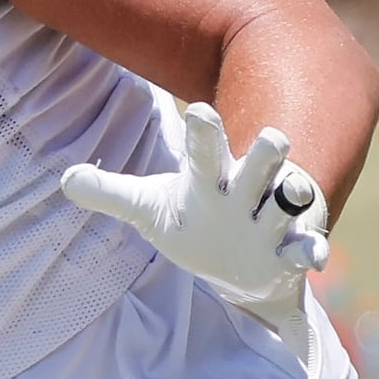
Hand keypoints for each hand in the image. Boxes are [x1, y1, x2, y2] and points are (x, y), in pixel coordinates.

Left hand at [57, 101, 329, 356]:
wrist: (241, 268)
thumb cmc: (196, 222)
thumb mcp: (150, 208)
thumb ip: (112, 193)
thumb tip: (65, 180)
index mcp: (211, 179)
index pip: (205, 151)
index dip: (205, 133)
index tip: (198, 111)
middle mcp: (246, 193)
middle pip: (258, 167)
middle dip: (266, 155)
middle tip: (273, 137)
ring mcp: (271, 222)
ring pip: (286, 203)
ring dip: (292, 198)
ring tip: (293, 192)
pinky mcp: (289, 252)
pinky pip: (304, 247)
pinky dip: (310, 250)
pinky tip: (313, 256)